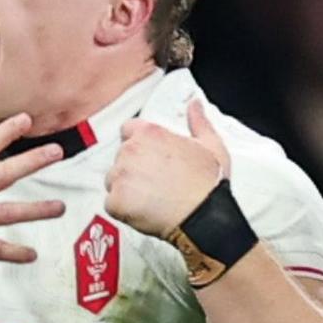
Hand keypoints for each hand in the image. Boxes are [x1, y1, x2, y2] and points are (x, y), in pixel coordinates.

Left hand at [107, 99, 230, 238]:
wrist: (205, 216)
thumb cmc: (208, 184)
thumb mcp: (211, 145)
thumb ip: (198, 121)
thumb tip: (195, 105)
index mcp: (149, 133)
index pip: (128, 130)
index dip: (138, 144)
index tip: (149, 157)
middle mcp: (131, 151)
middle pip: (120, 157)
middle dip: (133, 169)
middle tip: (155, 183)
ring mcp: (120, 176)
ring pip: (113, 181)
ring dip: (126, 189)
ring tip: (151, 198)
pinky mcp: (116, 201)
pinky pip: (111, 204)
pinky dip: (124, 210)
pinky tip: (144, 211)